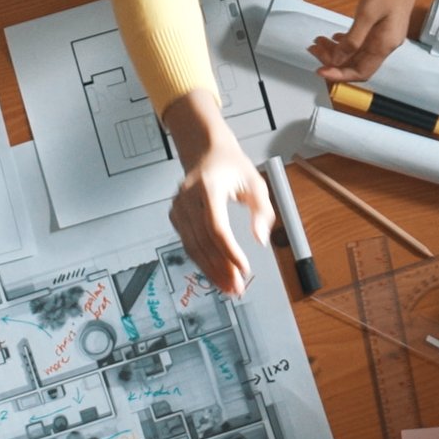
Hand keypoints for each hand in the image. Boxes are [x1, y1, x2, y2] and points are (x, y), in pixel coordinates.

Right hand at [164, 92, 273, 295]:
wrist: (205, 151)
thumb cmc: (231, 166)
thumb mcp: (256, 183)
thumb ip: (262, 211)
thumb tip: (260, 239)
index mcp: (208, 187)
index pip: (216, 227)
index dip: (229, 252)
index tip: (244, 268)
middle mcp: (188, 198)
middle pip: (203, 242)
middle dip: (221, 268)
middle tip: (237, 287)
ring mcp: (178, 208)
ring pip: (193, 247)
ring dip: (210, 270)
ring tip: (228, 287)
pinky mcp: (176, 217)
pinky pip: (189, 244)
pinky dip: (202, 261)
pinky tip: (215, 272)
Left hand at [308, 0, 424, 83]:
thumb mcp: (367, 14)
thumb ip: (352, 41)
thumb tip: (337, 60)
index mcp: (385, 45)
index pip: (360, 72)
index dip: (339, 75)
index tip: (320, 71)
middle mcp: (386, 44)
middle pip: (356, 63)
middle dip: (333, 61)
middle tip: (315, 50)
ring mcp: (384, 35)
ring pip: (356, 52)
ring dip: (337, 50)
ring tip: (319, 42)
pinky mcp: (381, 26)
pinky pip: (361, 42)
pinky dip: (345, 42)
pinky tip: (335, 38)